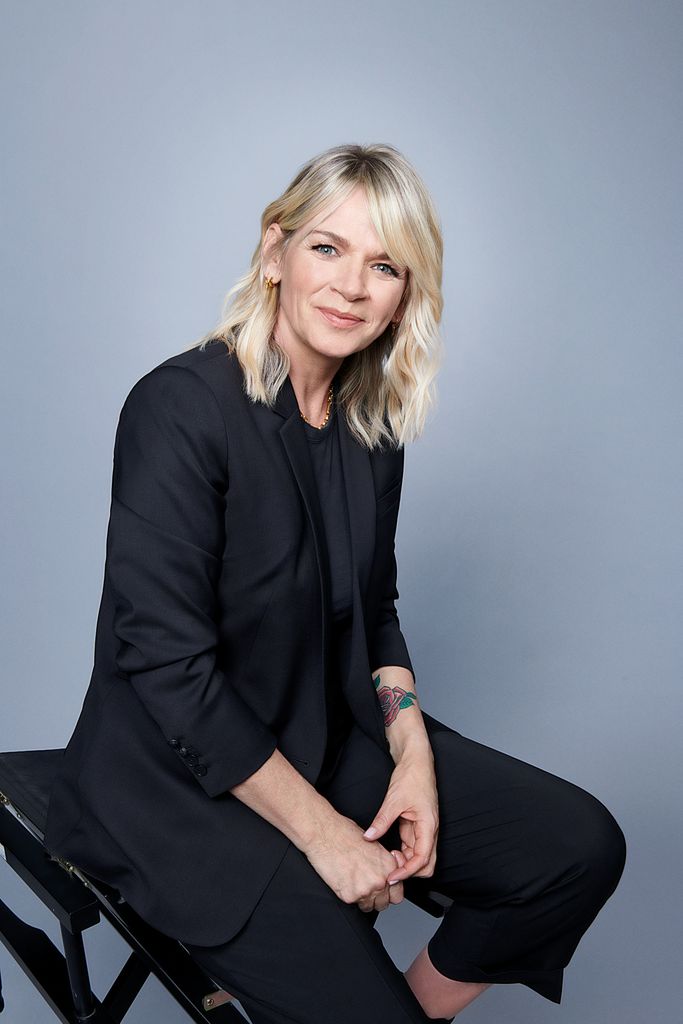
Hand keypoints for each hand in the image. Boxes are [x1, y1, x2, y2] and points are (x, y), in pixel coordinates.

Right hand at [303, 812, 405, 912]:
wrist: (324, 833)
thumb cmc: (345, 833)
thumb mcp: (373, 844)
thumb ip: (384, 864)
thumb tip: (386, 875)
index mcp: (389, 866)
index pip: (398, 893)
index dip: (389, 891)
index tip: (382, 888)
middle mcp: (380, 880)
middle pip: (385, 903)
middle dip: (377, 898)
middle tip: (366, 887)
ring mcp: (365, 890)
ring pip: (369, 907)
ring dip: (364, 900)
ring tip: (354, 883)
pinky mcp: (349, 896)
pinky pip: (354, 904)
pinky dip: (349, 896)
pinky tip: (344, 881)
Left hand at [362, 745, 438, 883]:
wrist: (417, 762)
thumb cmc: (412, 777)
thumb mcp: (394, 800)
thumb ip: (382, 820)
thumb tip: (369, 837)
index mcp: (429, 825)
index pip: (423, 859)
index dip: (408, 871)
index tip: (392, 876)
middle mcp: (429, 830)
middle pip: (426, 864)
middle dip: (410, 871)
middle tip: (390, 870)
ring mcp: (423, 829)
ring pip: (418, 857)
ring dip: (405, 863)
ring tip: (387, 860)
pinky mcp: (415, 825)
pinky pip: (411, 846)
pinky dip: (403, 853)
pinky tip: (389, 852)